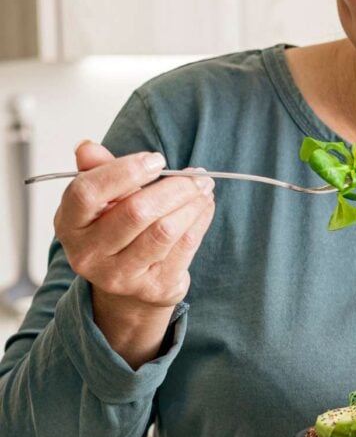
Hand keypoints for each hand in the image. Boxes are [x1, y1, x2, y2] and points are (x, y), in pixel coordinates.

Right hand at [54, 141, 215, 366]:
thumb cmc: (117, 229)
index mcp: (69, 224)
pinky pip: (184, 246)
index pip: (87, 192)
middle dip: (175, 187)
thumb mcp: (102, 200)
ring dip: (192, 203)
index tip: (157, 160)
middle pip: (136, 211)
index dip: (124, 171)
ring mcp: (120, 276)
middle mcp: (88, 254)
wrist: (129, 287)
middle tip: (197, 174)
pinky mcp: (153, 288)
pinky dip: (200, 220)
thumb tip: (88, 147)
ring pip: (165, 230)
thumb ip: (97, 171)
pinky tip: (205, 206)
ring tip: (204, 187)